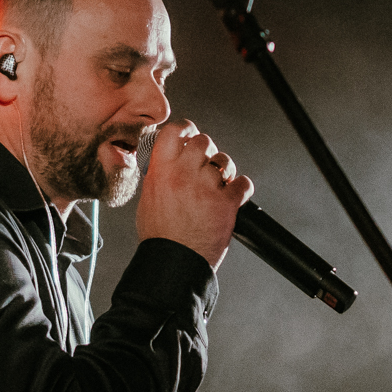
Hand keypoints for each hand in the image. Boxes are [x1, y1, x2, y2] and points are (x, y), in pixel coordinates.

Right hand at [134, 119, 251, 268]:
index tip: (189, 133)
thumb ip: (159, 175)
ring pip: (224, 161)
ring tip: (218, 186)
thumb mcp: (148, 199)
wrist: (173, 262)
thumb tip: (169, 161)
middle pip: (203, 141)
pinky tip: (233, 195)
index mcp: (161, 171)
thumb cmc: (160, 236)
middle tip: (205, 166)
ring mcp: (206, 188)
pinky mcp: (226, 203)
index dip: (185, 128)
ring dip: (224, 172)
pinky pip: (243, 183)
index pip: (174, 131)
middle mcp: (184, 174)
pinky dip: (241, 188)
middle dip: (207, 152)